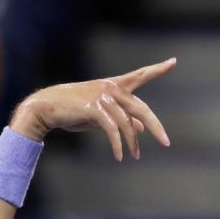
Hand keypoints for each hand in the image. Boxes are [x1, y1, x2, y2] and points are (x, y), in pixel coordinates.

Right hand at [9, 58, 175, 160]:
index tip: (174, 62)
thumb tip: (140, 129)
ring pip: (127, 124)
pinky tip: (119, 156)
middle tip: (166, 143)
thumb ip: (122, 119)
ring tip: (134, 156)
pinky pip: (113, 130)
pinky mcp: (95, 108)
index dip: (158, 69)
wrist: (46, 108)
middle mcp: (112, 88)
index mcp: (115, 85)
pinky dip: (118, 145)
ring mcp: (103, 96)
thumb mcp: (102, 116)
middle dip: (156, 127)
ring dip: (132, 144)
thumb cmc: (74, 111)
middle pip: (142, 109)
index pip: (141, 75)